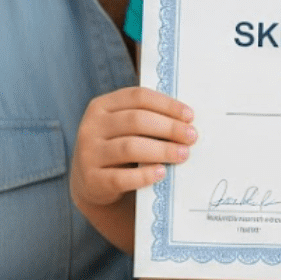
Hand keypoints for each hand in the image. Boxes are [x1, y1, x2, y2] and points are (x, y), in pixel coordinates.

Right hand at [70, 87, 196, 251]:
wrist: (91, 182)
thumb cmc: (118, 147)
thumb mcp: (124, 127)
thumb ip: (147, 118)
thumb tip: (187, 120)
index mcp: (102, 106)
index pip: (138, 96)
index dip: (167, 104)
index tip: (190, 116)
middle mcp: (91, 126)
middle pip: (136, 120)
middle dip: (169, 128)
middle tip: (192, 137)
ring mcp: (89, 153)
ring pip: (129, 147)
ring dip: (162, 150)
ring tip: (183, 154)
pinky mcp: (91, 180)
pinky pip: (121, 177)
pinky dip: (144, 175)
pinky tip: (162, 172)